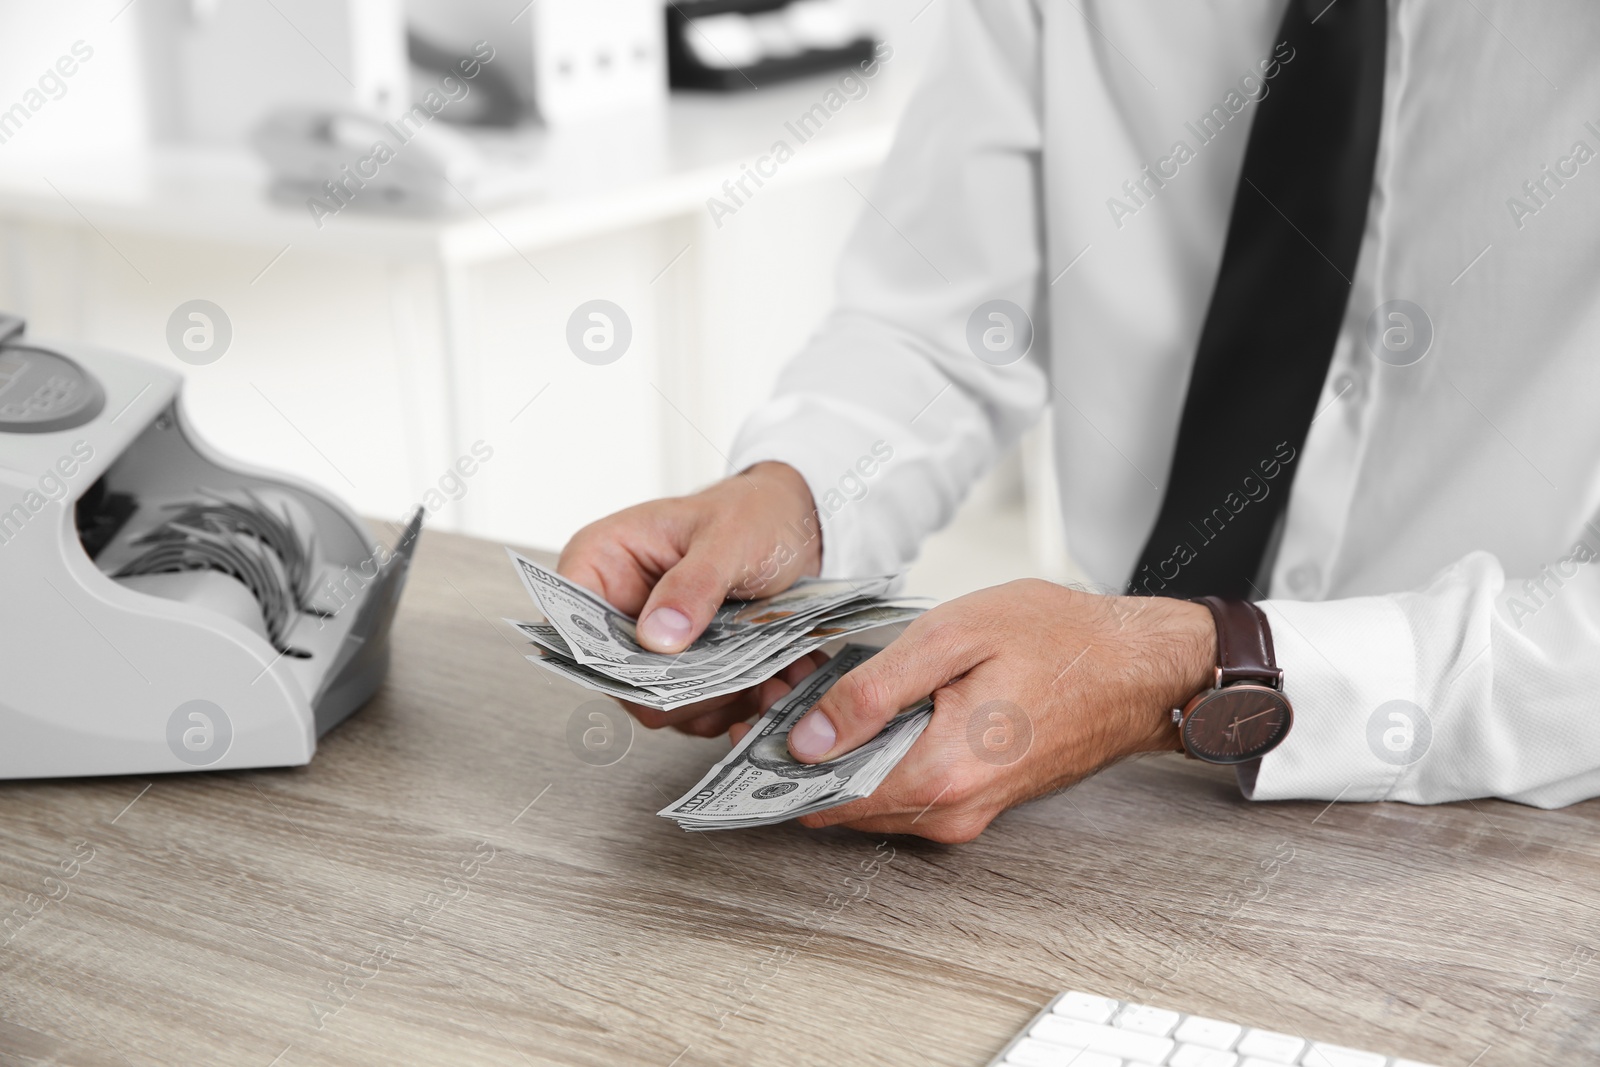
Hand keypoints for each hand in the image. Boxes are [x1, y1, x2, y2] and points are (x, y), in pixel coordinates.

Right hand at [556, 461, 824, 736]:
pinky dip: (721, 707)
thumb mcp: (729, 539)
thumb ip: (693, 584)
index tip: (653, 669)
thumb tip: (656, 637)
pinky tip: (756, 684)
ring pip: (651, 701)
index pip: (569, 620)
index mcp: (602, 559)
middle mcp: (614, 605)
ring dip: (702, 702)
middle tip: (721, 678)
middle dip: (669, 686)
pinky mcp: (676, 666)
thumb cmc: (753, 513)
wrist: (793, 525)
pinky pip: (685, 709)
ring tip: (750, 679)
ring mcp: (644, 641)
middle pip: (612, 675)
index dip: (601, 654)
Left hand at [726, 580, 1215, 842]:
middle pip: (844, 804)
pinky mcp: (981, 801)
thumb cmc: (1062, 639)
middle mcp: (954, 810)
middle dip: (804, 758)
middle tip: (784, 696)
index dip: (779, 762)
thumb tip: (808, 737)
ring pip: (874, 800)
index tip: (756, 721)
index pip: (827, 796)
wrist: (1141, 668)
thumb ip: (874, 690)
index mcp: (943, 772)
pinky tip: (875, 713)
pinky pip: (909, 791)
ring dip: (841, 758)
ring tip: (824, 696)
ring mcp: (971, 811)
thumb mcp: (954, 637)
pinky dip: (879, 760)